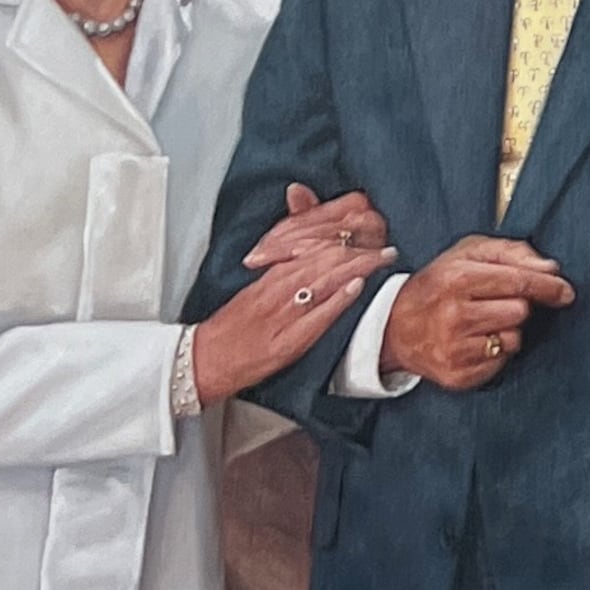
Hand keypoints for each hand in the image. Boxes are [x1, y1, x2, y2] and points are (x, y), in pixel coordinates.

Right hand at [191, 188, 397, 406]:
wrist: (203, 360)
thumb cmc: (230, 328)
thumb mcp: (255, 290)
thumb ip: (280, 268)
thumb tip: (305, 249)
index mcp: (270, 277)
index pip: (309, 247)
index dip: (340, 237)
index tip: (365, 229)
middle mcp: (276, 291)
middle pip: (321, 260)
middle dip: (356, 249)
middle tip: (386, 241)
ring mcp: (282, 316)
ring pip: (322, 282)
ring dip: (356, 267)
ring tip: (382, 257)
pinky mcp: (285, 343)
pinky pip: (315, 318)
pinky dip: (336, 301)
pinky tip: (357, 287)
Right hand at [385, 234, 578, 390]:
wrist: (395, 328)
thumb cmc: (439, 285)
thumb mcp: (466, 254)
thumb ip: (511, 252)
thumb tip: (550, 269)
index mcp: (456, 279)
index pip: (518, 282)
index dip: (548, 286)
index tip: (566, 291)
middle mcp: (454, 315)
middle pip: (520, 311)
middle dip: (517, 305)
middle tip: (495, 302)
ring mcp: (454, 349)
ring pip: (513, 339)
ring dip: (507, 330)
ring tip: (482, 322)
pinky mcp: (458, 376)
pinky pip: (501, 363)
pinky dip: (496, 352)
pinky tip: (475, 341)